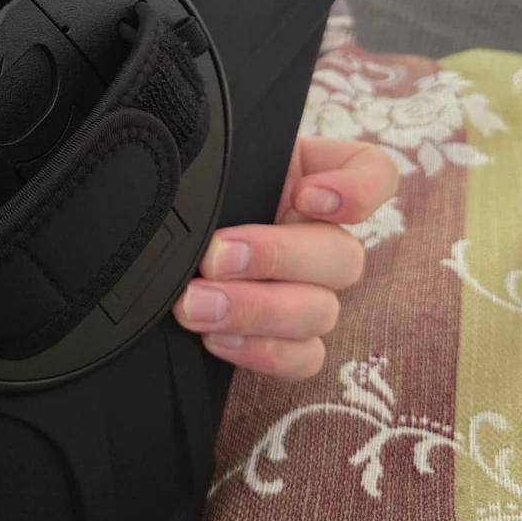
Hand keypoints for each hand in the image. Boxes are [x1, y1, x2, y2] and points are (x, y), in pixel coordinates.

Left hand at [172, 137, 398, 378]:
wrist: (147, 248)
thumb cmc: (182, 195)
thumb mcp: (205, 166)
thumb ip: (222, 162)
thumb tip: (211, 169)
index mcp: (307, 178)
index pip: (374, 173)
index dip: (357, 189)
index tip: (303, 195)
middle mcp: (317, 235)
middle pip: (344, 256)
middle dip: (276, 257)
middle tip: (215, 258)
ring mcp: (308, 292)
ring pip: (321, 311)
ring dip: (257, 310)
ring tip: (197, 305)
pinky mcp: (287, 340)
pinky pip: (304, 358)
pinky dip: (264, 351)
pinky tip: (217, 337)